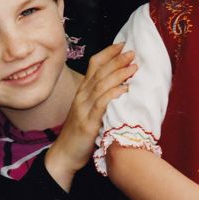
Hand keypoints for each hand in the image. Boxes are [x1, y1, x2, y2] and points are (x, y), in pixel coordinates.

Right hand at [45, 42, 136, 188]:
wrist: (65, 154)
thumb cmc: (80, 133)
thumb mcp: (89, 110)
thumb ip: (100, 98)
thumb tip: (121, 86)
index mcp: (83, 91)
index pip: (94, 65)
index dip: (108, 53)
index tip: (122, 44)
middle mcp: (82, 96)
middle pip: (100, 72)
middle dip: (116, 60)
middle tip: (132, 52)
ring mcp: (83, 108)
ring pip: (101, 85)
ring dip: (118, 74)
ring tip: (133, 67)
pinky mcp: (88, 122)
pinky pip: (101, 104)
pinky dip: (113, 94)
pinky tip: (124, 89)